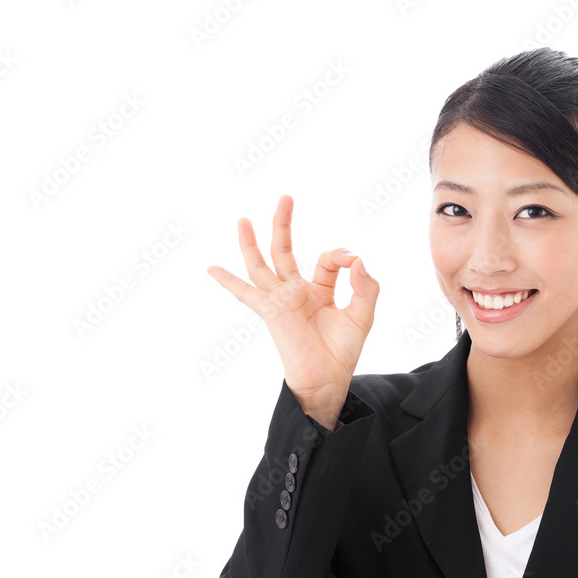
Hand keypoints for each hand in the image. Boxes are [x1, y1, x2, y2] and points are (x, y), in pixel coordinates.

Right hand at [206, 195, 378, 417]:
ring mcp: (281, 300)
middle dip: (283, 224)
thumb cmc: (343, 352)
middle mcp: (297, 292)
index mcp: (320, 290)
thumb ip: (366, 287)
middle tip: (285, 197)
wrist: (327, 379)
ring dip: (251, 242)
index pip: (328, 260)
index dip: (342, 255)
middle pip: (284, 251)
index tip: (354, 263)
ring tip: (242, 218)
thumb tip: (358, 260)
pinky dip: (228, 281)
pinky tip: (212, 268)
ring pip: (262, 265)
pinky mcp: (270, 311)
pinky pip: (246, 293)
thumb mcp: (363, 315)